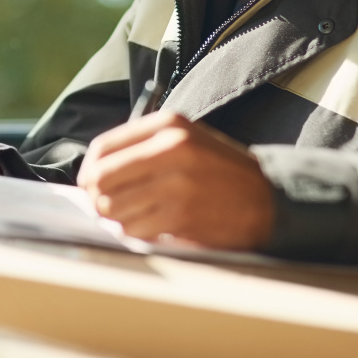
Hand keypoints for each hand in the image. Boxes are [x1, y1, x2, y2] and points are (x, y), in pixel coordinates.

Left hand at [77, 111, 273, 249]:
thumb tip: (93, 172)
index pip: (103, 148)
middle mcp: (170, 149)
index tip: (90, 183)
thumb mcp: (185, 139)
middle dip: (97, 197)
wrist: (267, 200)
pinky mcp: (180, 215)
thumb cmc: (219, 170)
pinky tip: (152, 227)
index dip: (89, 170)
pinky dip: (135, 232)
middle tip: (106, 205)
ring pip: (113, 208)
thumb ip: (142, 147)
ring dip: (116, 218)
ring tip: (135, 216)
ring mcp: (175, 183)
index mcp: (168, 125)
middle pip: (101, 178)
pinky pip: (134, 228)